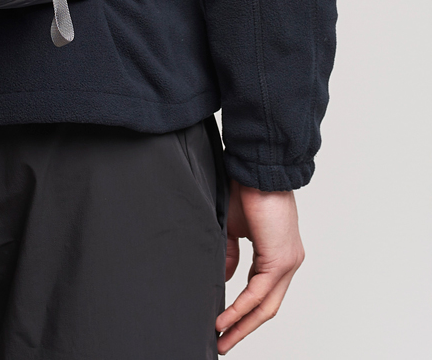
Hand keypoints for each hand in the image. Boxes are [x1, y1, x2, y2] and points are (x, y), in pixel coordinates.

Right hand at [216, 179, 304, 352]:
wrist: (257, 168)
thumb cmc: (246, 189)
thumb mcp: (234, 228)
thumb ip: (231, 254)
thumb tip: (227, 279)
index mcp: (279, 254)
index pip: (263, 292)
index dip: (244, 311)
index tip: (225, 324)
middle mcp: (289, 262)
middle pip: (268, 307)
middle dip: (244, 328)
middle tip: (224, 343)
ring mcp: (288, 262)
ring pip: (265, 305)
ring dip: (241, 324)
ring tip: (221, 338)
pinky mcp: (280, 259)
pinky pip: (258, 292)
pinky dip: (240, 308)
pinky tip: (224, 318)